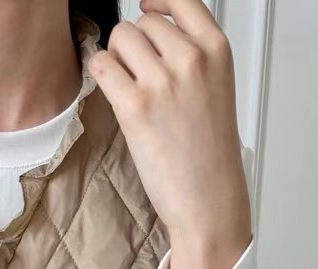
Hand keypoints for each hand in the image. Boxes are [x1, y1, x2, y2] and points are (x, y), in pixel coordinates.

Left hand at [89, 0, 251, 268]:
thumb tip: (154, 32)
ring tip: (129, 89)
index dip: (157, 2)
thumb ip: (192, 55)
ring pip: (119, 38)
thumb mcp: (216, 89)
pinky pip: (101, 66)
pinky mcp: (135, 106)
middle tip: (138, 77)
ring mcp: (162, 81)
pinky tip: (114, 95)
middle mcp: (191, 59)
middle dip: (134, 45)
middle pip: (142, 22)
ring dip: (116, 59)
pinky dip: (101, 76)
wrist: (208, 200)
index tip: (147, 8)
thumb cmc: (210, 155)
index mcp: (216, 51)